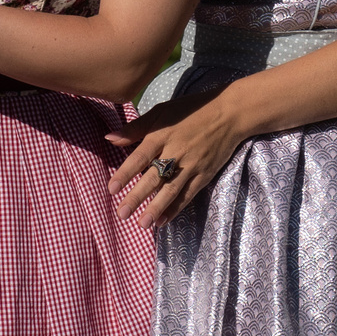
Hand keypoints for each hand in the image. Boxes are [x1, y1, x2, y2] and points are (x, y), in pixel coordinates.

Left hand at [103, 87, 249, 225]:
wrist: (228, 114)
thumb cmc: (189, 111)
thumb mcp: (161, 112)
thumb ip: (135, 128)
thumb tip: (109, 138)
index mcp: (162, 134)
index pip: (140, 156)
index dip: (125, 173)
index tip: (111, 188)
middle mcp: (176, 151)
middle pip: (154, 176)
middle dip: (137, 195)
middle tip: (122, 213)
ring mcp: (191, 165)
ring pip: (172, 189)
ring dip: (156, 207)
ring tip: (143, 224)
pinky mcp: (204, 175)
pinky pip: (188, 194)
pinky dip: (176, 208)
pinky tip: (163, 221)